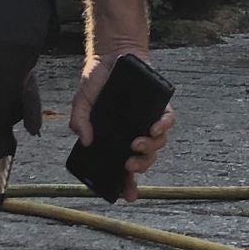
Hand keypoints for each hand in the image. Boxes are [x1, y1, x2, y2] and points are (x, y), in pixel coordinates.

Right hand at [70, 53, 175, 202]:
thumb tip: (86, 140)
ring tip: (138, 143)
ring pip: (158, 144)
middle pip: (145, 158)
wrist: (112, 54)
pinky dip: (164, 126)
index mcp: (117, 138)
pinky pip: (168, 120)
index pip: (125, 166)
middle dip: (140, 165)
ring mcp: (148, 119)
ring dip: (151, 148)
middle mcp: (134, 132)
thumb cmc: (97, 80)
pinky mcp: (159, 105)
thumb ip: (80, 121)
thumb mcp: (82, 101)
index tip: (127, 195)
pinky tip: (156, 128)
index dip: (127, 183)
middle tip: (129, 162)